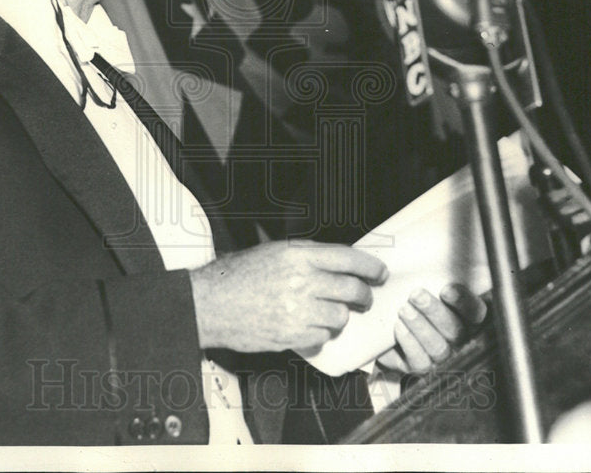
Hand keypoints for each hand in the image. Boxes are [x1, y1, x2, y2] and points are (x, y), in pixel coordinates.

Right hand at [190, 240, 387, 352]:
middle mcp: (302, 281)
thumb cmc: (239, 275)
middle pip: (353, 290)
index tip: (380, 273)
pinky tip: (304, 325)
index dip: (371, 267)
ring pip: (340, 317)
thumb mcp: (274, 251)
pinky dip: (319, 334)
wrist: (210, 304)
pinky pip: (322, 337)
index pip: (350, 258)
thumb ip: (308, 255)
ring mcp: (298, 310)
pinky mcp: (292, 335)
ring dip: (337, 316)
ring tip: (322, 312)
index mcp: (299, 255)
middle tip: (363, 298)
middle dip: (364, 296)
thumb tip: (341, 263)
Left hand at [375, 283, 486, 374]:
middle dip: (435, 311)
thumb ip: (436, 279)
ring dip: (420, 326)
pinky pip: (419, 361)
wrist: (388, 328)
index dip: (464, 302)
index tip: (446, 289)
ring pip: (438, 346)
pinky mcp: (420, 369)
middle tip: (416, 294)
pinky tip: (399, 327)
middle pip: (456, 330)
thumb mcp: (427, 288)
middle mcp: (459, 341)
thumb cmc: (414, 303)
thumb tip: (434, 260)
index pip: (476, 312)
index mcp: (467, 318)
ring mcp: (441, 357)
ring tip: (404, 309)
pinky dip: (409, 343)